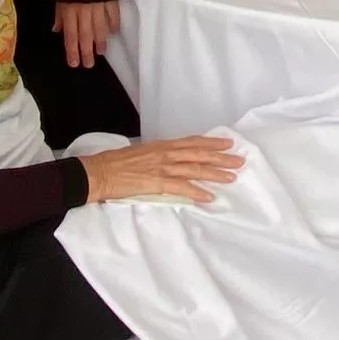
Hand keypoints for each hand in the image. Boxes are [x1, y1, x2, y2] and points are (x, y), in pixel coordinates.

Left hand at [55, 0, 120, 68]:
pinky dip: (114, 22)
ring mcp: (98, 3)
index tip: (74, 63)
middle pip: (85, 35)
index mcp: (69, 9)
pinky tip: (114, 30)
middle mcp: (83, 9)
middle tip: (89, 63)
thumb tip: (57, 28)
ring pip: (99, 26)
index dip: (72, 51)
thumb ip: (59, 13)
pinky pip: (113, 12)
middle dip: (86, 51)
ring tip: (101, 51)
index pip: (70, 35)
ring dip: (100, 41)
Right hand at [81, 134, 242, 203]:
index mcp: (162, 145)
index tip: (227, 144)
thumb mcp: (141, 153)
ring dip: (215, 174)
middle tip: (239, 161)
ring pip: (195, 169)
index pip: (192, 142)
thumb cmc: (115, 163)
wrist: (98, 172)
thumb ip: (158, 155)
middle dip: (221, 158)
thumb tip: (170, 160)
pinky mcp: (156, 182)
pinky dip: (196, 192)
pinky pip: (181, 187)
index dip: (211, 143)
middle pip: (199, 154)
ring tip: (231, 178)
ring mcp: (162, 167)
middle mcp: (165, 153)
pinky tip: (209, 197)